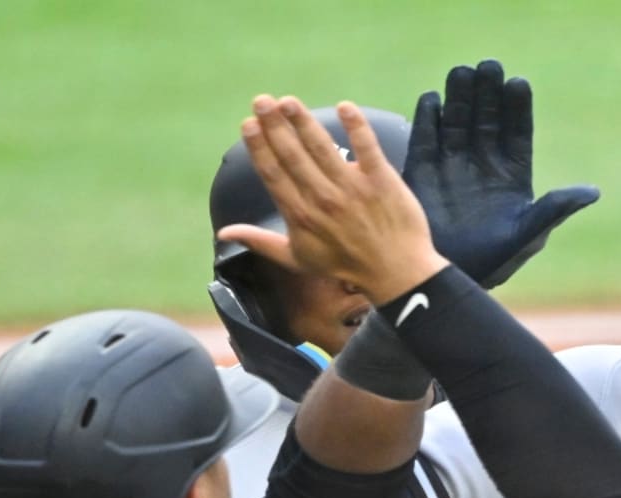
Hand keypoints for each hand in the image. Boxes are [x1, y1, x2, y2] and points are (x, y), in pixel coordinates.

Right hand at [217, 95, 447, 301]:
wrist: (396, 273)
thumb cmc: (345, 265)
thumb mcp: (298, 259)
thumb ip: (261, 241)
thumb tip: (223, 233)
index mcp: (300, 215)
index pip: (273, 174)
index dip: (259, 147)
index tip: (248, 123)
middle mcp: (322, 199)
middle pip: (293, 155)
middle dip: (275, 125)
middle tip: (262, 100)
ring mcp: (352, 188)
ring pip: (323, 148)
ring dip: (304, 121)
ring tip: (289, 101)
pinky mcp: (381, 180)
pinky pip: (367, 148)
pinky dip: (356, 127)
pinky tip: (344, 107)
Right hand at [405, 59, 599, 288]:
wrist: (453, 274)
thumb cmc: (497, 258)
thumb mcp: (529, 233)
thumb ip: (555, 209)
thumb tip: (591, 192)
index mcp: (513, 172)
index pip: (517, 131)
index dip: (517, 107)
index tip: (517, 84)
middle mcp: (484, 161)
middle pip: (487, 117)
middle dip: (488, 93)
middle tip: (488, 68)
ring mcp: (454, 162)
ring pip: (458, 120)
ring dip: (460, 96)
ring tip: (462, 73)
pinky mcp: (425, 170)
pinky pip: (427, 137)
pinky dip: (428, 118)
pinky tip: (433, 100)